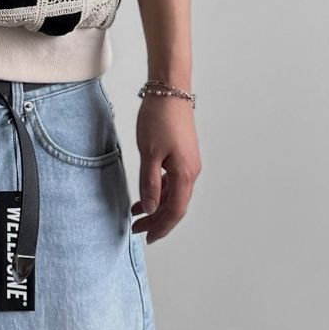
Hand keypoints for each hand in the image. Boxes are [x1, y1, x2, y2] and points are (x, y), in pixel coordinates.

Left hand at [130, 94, 200, 242]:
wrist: (169, 91)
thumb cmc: (159, 119)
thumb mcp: (149, 154)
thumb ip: (150, 183)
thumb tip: (152, 210)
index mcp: (185, 173)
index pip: (175, 211)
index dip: (162, 227)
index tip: (147, 238)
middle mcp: (191, 171)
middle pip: (176, 205)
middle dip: (157, 220)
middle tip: (137, 230)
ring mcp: (188, 163)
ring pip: (174, 193)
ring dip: (157, 206)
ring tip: (137, 214)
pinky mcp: (182, 155)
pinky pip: (173, 181)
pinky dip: (160, 191)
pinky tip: (146, 194)